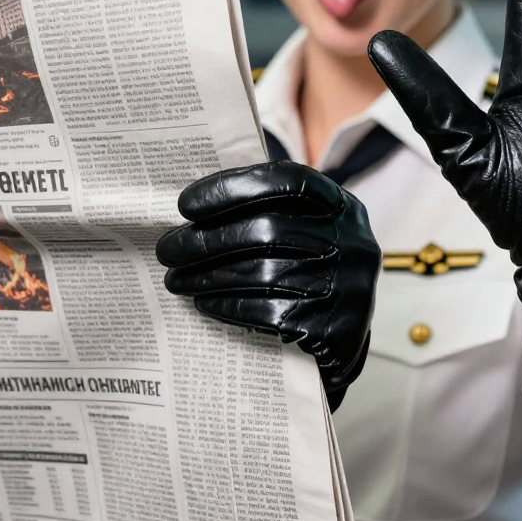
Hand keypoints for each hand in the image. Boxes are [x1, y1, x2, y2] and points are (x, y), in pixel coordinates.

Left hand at [156, 161, 381, 409]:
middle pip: (268, 230)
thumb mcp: (305, 233)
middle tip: (168, 249)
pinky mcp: (336, 328)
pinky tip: (205, 302)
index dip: (233, 187)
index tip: (186, 204)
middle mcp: (353, 241)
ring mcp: (350, 286)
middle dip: (208, 240)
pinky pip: (270, 312)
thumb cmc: (309, 274)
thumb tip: (196, 208)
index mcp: (342, 207)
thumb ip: (269, 212)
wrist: (344, 339)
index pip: (286, 181)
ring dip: (208, 276)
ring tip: (177, 279)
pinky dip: (229, 306)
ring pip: (263, 273)